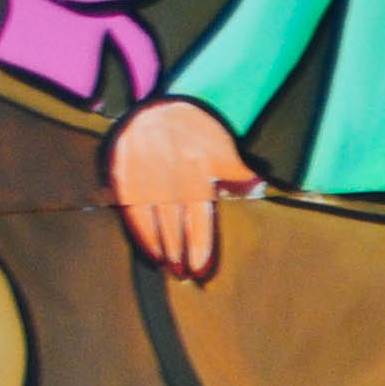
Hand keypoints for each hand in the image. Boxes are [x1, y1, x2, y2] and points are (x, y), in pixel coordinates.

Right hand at [107, 100, 255, 278]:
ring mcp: (143, 175)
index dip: (198, 247)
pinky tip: (147, 249)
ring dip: (158, 247)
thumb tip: (260, 186)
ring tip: (167, 268)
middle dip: (178, 253)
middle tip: (183, 276)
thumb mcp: (224, 152)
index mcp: (196, 174)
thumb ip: (239, 174)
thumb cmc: (200, 137)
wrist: (162, 109)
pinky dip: (138, 231)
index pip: (197, 220)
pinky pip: (129, 207)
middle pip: (173, 225)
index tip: (200, 269)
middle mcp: (168, 177)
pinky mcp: (124, 173)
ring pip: (150, 219)